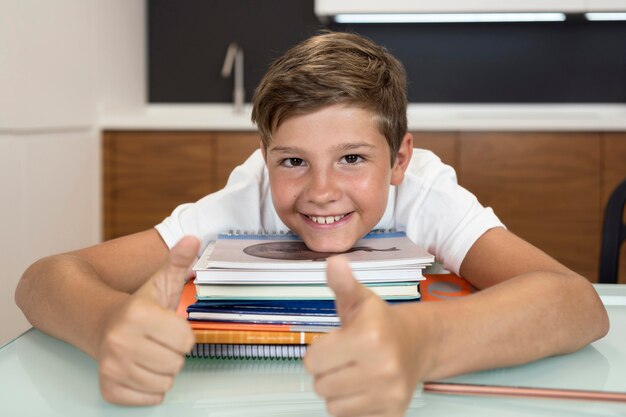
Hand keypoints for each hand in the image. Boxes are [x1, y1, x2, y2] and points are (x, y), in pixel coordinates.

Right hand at [97, 236, 198, 404]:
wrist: (100, 324)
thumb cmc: (139, 306)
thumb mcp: (161, 282)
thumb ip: (178, 261)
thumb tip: (192, 238)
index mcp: (138, 314)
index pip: (187, 341)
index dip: (182, 333)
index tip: (168, 325)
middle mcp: (120, 341)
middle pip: (176, 363)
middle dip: (172, 352)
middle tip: (156, 340)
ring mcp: (112, 367)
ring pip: (165, 383)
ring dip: (162, 370)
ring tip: (148, 352)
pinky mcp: (109, 388)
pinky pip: (150, 399)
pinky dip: (149, 388)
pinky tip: (139, 368)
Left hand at [304, 256, 427, 416]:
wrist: (419, 344)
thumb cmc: (380, 322)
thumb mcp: (359, 299)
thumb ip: (342, 283)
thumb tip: (333, 262)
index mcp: (369, 337)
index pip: (312, 361)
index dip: (319, 351)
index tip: (336, 342)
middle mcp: (382, 368)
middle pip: (321, 385)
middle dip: (328, 371)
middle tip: (346, 358)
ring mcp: (390, 394)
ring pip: (333, 406)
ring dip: (338, 391)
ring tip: (355, 372)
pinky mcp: (392, 414)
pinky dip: (353, 406)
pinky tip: (365, 388)